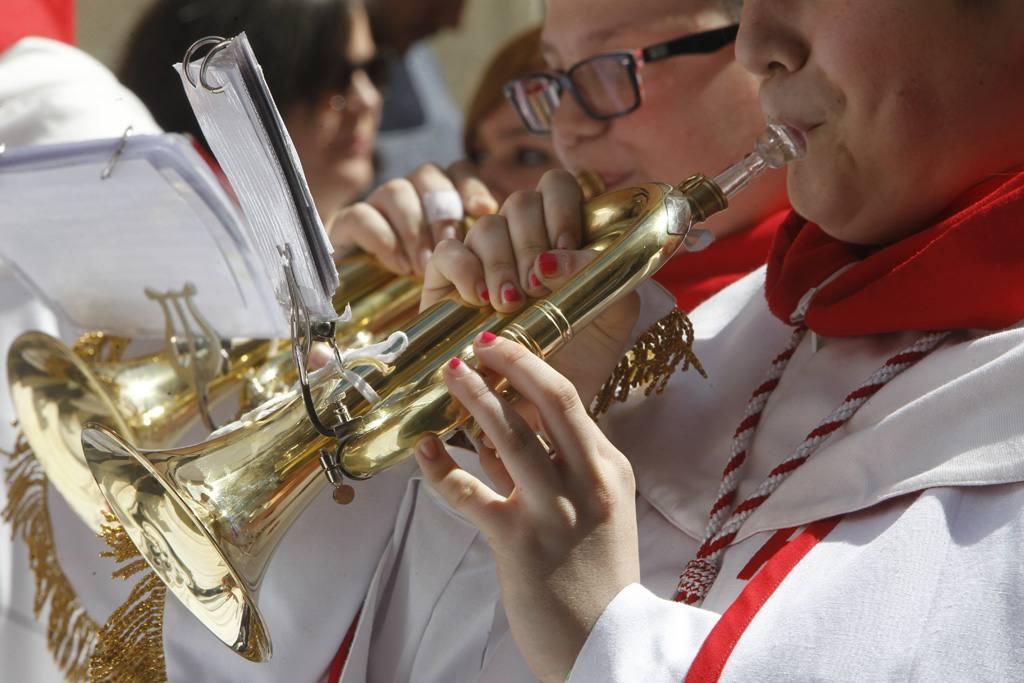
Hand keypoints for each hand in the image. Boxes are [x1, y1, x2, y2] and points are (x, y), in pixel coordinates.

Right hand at [327, 161, 497, 275]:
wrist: (365, 304)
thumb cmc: (426, 287)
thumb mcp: (459, 269)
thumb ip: (478, 247)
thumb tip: (500, 230)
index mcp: (440, 196)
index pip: (458, 170)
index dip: (472, 186)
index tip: (484, 211)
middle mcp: (409, 192)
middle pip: (428, 174)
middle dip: (442, 212)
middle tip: (450, 246)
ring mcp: (376, 206)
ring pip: (396, 190)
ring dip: (414, 229)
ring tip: (424, 267)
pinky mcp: (345, 225)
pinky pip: (361, 215)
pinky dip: (384, 240)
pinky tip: (400, 266)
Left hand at [414, 333, 639, 682]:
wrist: (604, 644)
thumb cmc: (596, 578)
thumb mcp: (591, 512)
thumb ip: (551, 471)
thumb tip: (496, 434)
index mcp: (608, 470)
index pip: (568, 402)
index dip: (530, 367)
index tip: (500, 349)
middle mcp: (586, 481)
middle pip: (548, 401)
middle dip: (508, 364)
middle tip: (475, 345)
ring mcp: (552, 509)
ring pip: (510, 435)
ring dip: (475, 397)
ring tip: (449, 372)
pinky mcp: (517, 540)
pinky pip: (468, 491)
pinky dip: (441, 466)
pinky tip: (424, 449)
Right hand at [422, 168, 639, 404]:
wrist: (546, 406)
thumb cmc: (583, 358)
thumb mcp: (615, 313)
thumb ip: (603, 272)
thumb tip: (553, 258)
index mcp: (563, 234)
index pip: (558, 186)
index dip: (562, 206)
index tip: (566, 245)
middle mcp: (522, 239)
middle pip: (521, 202)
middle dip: (532, 241)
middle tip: (539, 287)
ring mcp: (484, 258)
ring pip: (487, 226)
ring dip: (502, 262)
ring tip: (511, 304)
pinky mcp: (447, 281)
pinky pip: (448, 251)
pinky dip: (465, 269)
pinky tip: (480, 298)